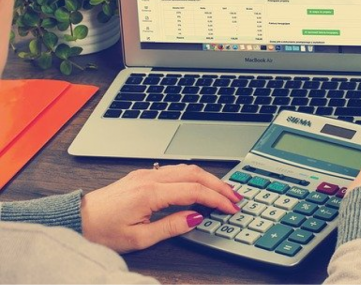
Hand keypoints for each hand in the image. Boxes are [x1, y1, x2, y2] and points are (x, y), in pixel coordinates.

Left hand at [81, 164, 241, 252]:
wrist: (77, 219)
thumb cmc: (102, 231)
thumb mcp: (139, 238)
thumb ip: (171, 226)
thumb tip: (196, 217)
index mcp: (150, 193)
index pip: (195, 191)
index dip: (217, 199)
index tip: (231, 208)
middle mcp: (150, 178)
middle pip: (195, 174)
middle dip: (219, 184)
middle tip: (235, 197)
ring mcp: (146, 174)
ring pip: (186, 168)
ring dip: (208, 178)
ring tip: (223, 191)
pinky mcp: (143, 176)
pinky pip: (176, 170)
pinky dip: (194, 176)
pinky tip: (200, 185)